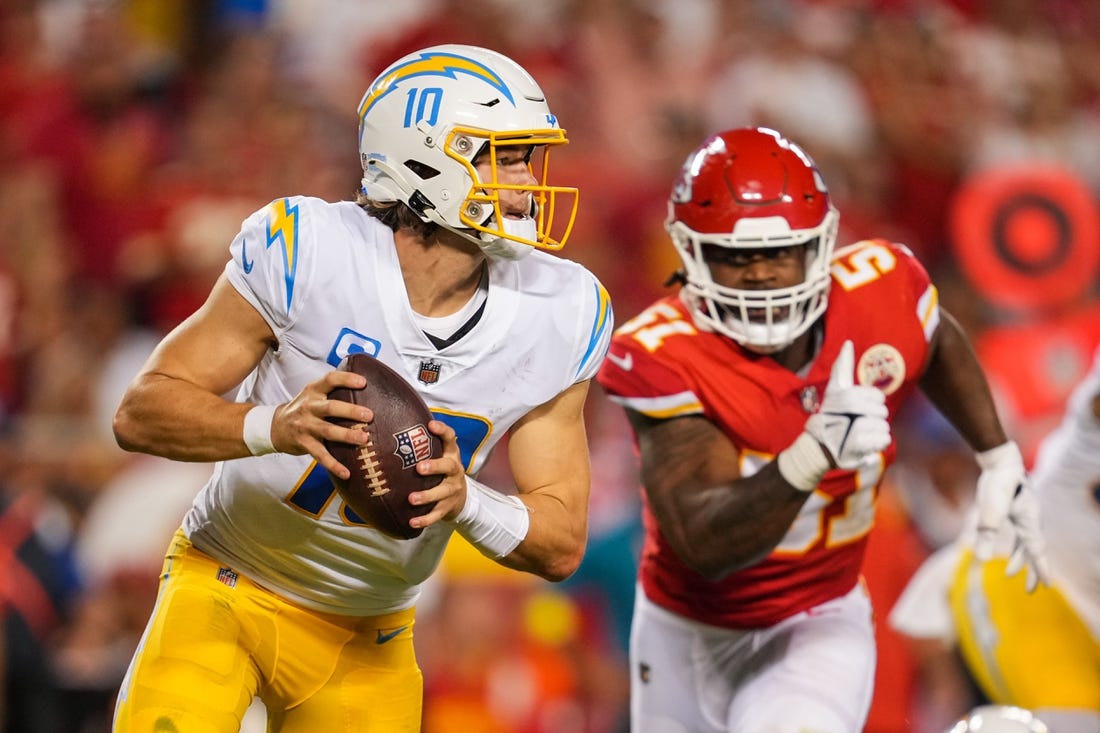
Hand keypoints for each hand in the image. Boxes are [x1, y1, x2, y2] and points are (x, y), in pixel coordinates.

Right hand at [805, 340, 890, 469]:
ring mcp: (851, 426)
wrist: (819, 448)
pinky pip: (883, 439)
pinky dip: (877, 444)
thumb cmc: (831, 416)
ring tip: (859, 435)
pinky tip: (864, 445)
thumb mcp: (834, 391)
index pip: (876, 396)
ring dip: (875, 432)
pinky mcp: (857, 444)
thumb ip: (842, 367)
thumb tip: (848, 343)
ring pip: (883, 426)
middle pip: (882, 411)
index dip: (872, 402)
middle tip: (857, 424)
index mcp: (842, 394)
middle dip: (874, 418)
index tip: (856, 409)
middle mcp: (845, 408)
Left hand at [974, 441, 1049, 592]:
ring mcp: (1025, 516)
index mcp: (1030, 523)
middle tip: (1030, 590)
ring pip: (1026, 543)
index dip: (1041, 570)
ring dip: (1021, 559)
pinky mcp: (1016, 511)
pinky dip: (1016, 545)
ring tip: (1009, 573)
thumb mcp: (990, 510)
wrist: (1002, 462)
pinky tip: (1007, 551)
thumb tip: (980, 559)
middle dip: (1032, 571)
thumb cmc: (999, 484)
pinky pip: (1020, 534)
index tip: (1046, 586)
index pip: (1037, 552)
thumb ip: (986, 533)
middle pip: (1034, 551)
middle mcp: (1031, 521)